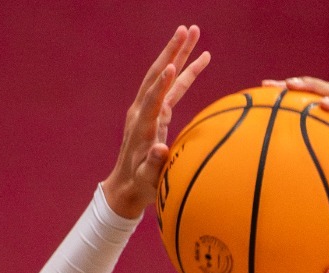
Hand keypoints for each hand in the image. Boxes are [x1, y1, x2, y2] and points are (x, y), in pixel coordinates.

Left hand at [102, 26, 212, 218]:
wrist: (127, 185)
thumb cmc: (140, 185)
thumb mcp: (147, 179)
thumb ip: (154, 164)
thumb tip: (160, 149)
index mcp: (141, 126)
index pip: (152, 99)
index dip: (163, 84)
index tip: (173, 67)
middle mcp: (143, 111)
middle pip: (159, 74)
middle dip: (173, 51)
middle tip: (187, 29)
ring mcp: (149, 109)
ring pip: (166, 75)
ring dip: (179, 53)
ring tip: (194, 32)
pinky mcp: (157, 112)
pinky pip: (173, 87)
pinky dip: (186, 72)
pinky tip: (201, 60)